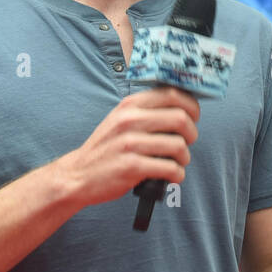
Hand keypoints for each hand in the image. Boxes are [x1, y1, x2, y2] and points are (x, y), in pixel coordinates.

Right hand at [60, 87, 199, 206]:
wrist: (78, 174)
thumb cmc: (107, 148)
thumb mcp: (121, 120)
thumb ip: (146, 111)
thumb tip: (184, 109)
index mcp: (130, 105)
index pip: (172, 94)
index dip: (191, 106)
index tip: (193, 117)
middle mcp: (129, 121)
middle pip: (181, 118)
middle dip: (192, 134)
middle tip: (186, 143)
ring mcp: (129, 143)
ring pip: (178, 145)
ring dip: (185, 158)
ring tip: (177, 163)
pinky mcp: (131, 167)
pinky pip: (170, 168)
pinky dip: (177, 174)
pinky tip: (171, 176)